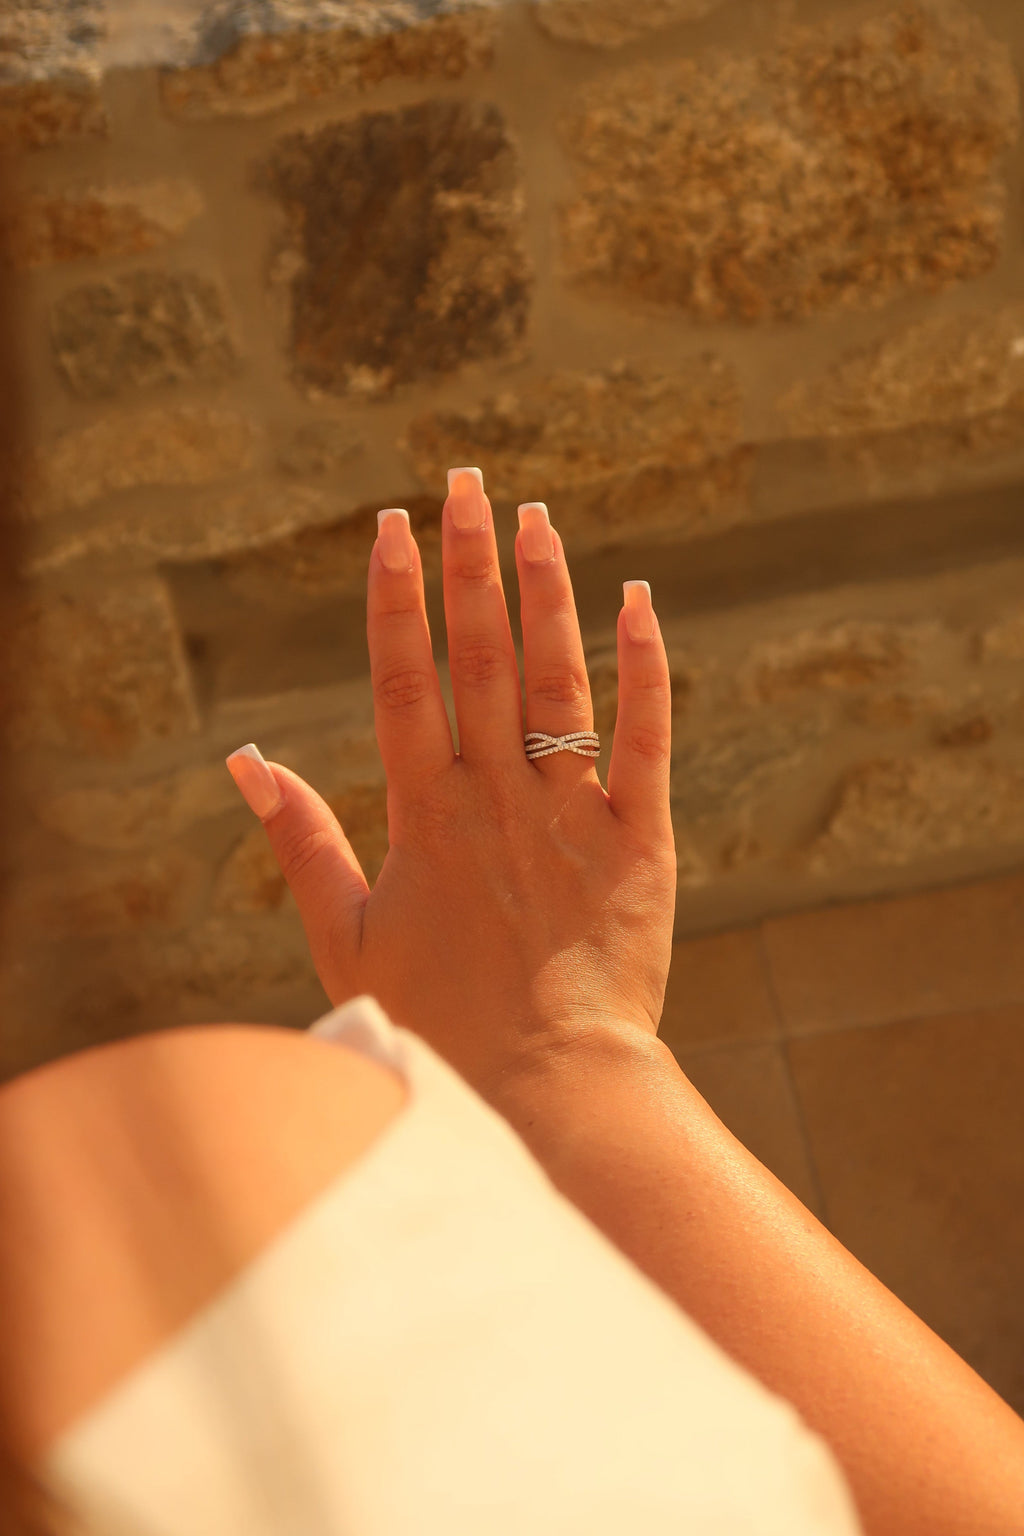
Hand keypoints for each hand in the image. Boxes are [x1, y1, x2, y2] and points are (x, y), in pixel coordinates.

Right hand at [226, 469, 676, 1106]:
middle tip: (463, 482)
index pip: (403, 682)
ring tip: (535, 519)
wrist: (548, 1087)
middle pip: (477, 659)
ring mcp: (570, 815)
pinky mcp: (638, 841)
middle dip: (467, 564)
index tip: (389, 528)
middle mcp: (496, 798)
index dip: (394, 600)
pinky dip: (644, 671)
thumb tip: (248, 762)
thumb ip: (299, 843)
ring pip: (556, 683)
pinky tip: (639, 603)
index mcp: (424, 816)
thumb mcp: (347, 937)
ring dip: (545, 595)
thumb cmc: (439, 1022)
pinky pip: (645, 741)